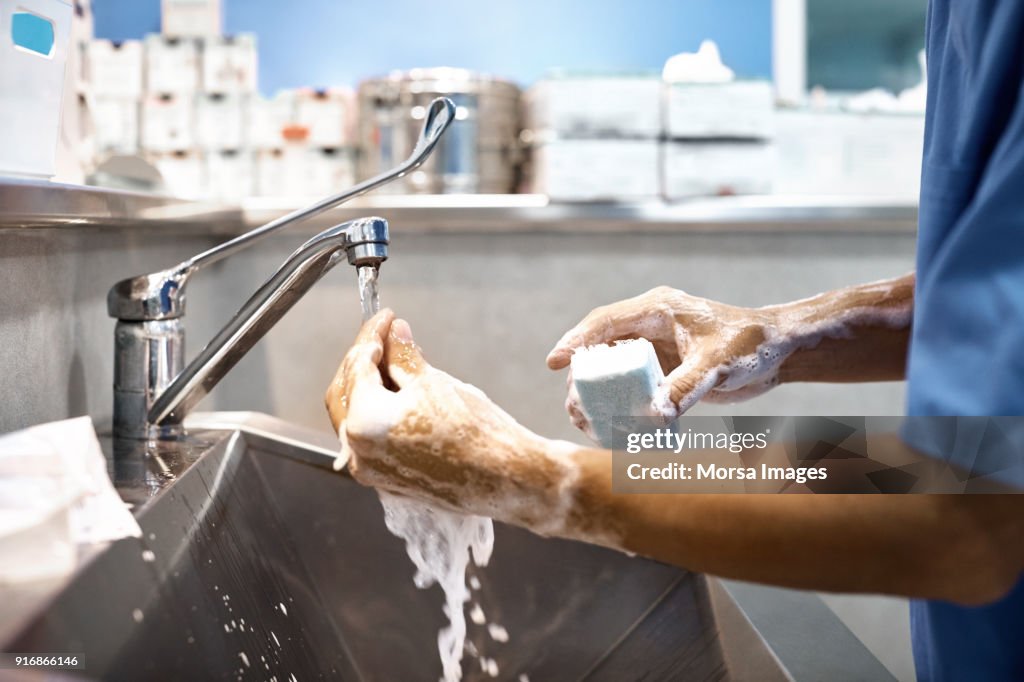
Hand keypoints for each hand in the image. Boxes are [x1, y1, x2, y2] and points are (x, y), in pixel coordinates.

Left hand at [326, 310, 576, 533]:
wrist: (504, 477)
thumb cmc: (473, 432)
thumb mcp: (432, 381)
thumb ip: (403, 355)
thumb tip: (394, 332)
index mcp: (363, 423)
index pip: (357, 365)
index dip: (372, 335)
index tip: (387, 318)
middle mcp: (357, 451)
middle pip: (346, 391)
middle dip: (365, 360)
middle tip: (387, 336)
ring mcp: (370, 469)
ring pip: (356, 415)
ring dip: (372, 385)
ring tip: (400, 361)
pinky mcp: (386, 478)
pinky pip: (371, 436)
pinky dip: (380, 411)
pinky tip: (402, 392)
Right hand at [547, 286, 788, 421]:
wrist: (779, 350)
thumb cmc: (750, 343)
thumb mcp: (717, 363)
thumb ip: (686, 386)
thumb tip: (655, 416)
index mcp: (656, 310)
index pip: (605, 322)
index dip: (576, 341)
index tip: (554, 362)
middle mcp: (650, 327)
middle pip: (602, 350)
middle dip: (583, 377)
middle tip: (573, 405)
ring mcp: (657, 350)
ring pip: (615, 370)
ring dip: (600, 395)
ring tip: (585, 422)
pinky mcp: (666, 372)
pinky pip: (635, 389)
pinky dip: (623, 408)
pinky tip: (616, 431)